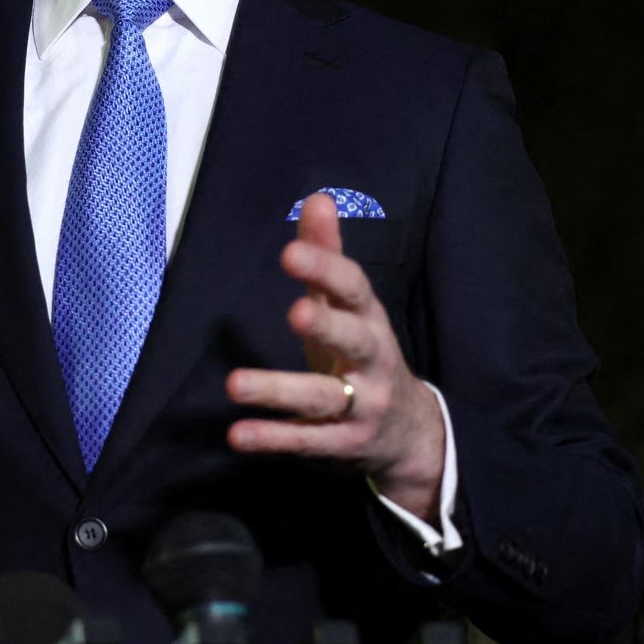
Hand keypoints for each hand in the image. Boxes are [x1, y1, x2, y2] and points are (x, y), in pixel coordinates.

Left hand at [225, 194, 446, 521]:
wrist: (409, 433)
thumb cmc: (364, 354)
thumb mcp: (349, 307)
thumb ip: (328, 257)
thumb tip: (318, 198)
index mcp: (369, 319)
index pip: (353, 290)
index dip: (326, 270)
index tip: (291, 253)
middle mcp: (372, 360)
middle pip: (353, 341)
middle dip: (326, 327)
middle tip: (294, 312)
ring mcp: (362, 406)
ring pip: (323, 398)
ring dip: (279, 391)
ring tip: (234, 384)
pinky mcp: (343, 445)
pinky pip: (307, 441)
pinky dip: (273, 439)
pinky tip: (237, 434)